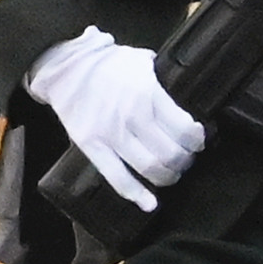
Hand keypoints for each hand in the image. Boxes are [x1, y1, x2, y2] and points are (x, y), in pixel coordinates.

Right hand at [36, 26, 203, 202]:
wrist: (64, 66)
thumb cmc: (104, 62)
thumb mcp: (140, 60)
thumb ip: (161, 78)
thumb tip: (181, 94)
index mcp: (148, 93)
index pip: (185, 129)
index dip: (196, 141)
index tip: (197, 141)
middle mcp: (132, 117)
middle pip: (171, 153)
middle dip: (184, 161)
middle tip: (185, 159)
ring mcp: (111, 134)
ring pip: (150, 169)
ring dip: (167, 177)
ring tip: (169, 174)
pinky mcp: (91, 147)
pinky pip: (117, 177)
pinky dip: (136, 195)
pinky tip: (149, 203)